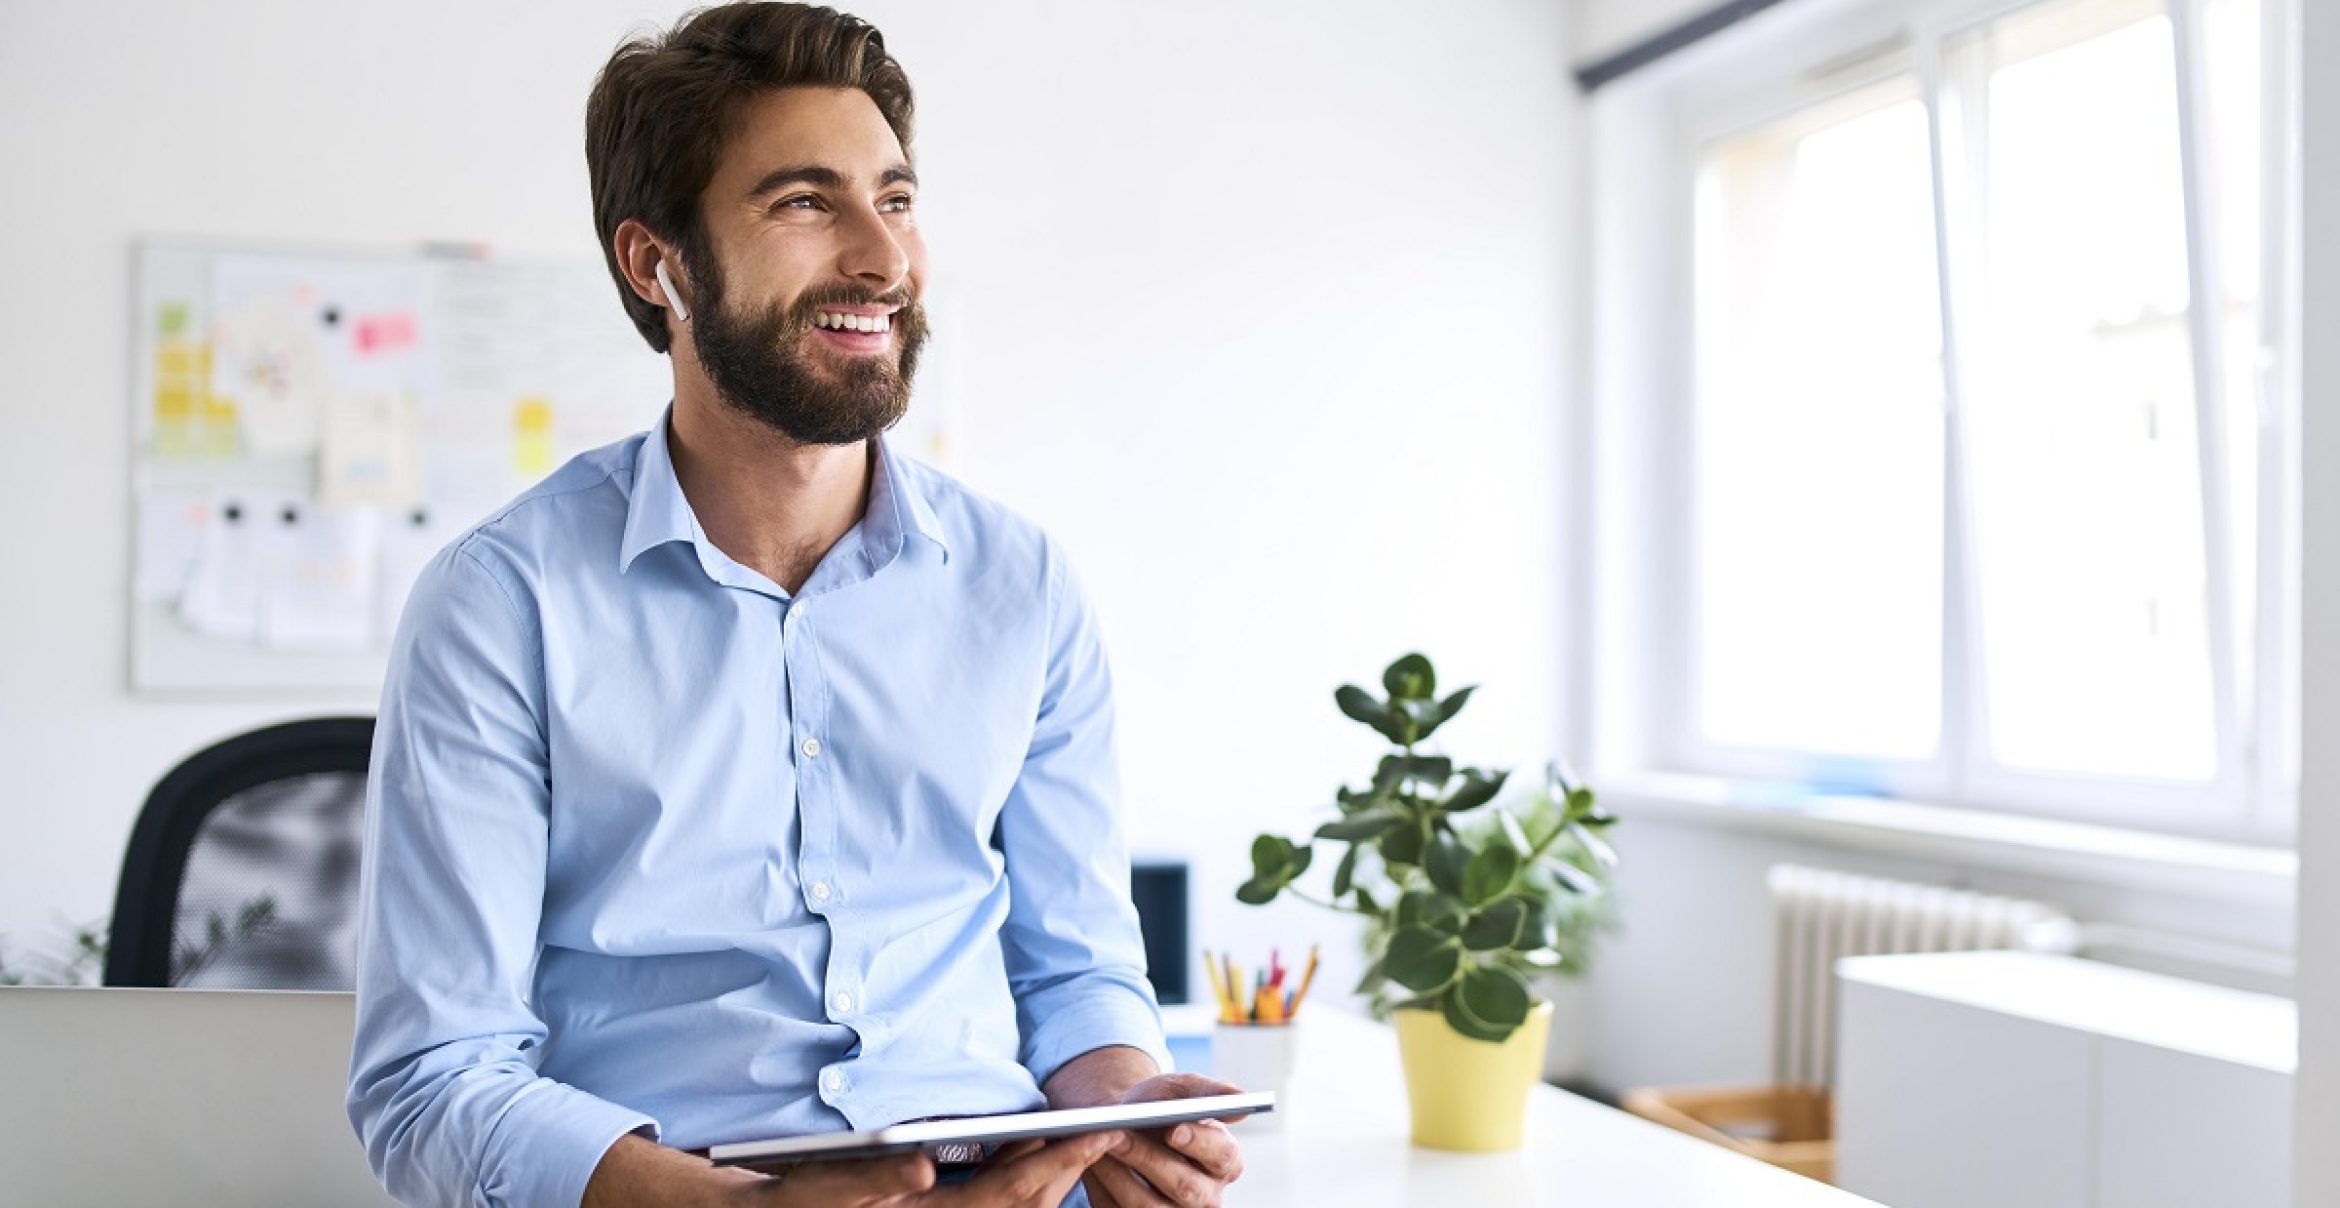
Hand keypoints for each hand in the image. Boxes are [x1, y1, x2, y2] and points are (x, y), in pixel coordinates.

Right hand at [735, 1133, 1119, 1207]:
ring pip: (1011, 1203)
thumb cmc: (788, 1203)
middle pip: (1020, 1201)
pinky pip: (987, 1199)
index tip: (1096, 1134)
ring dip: (1049, 1172)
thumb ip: (872, 1179)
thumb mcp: (821, 1191)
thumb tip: (922, 1168)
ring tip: (1083, 1138)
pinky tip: (1029, 1157)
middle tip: (1112, 1130)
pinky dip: (1018, 1179)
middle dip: (1067, 1166)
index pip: (1007, 1194)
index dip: (1055, 1164)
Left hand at [1077, 1074, 1246, 1207]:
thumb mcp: (1179, 1090)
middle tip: (1120, 1136)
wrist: (1123, 1127)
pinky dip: (1104, 1192)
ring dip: (1120, 1177)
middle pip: (1185, 1186)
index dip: (1199, 1143)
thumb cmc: (1157, 1107)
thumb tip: (1240, 1096)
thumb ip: (1208, 1092)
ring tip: (1099, 1150)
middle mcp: (1208, 1196)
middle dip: (1149, 1159)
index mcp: (1226, 1160)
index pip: (1223, 1156)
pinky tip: (1090, 1168)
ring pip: (1150, 1207)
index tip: (1174, 1130)